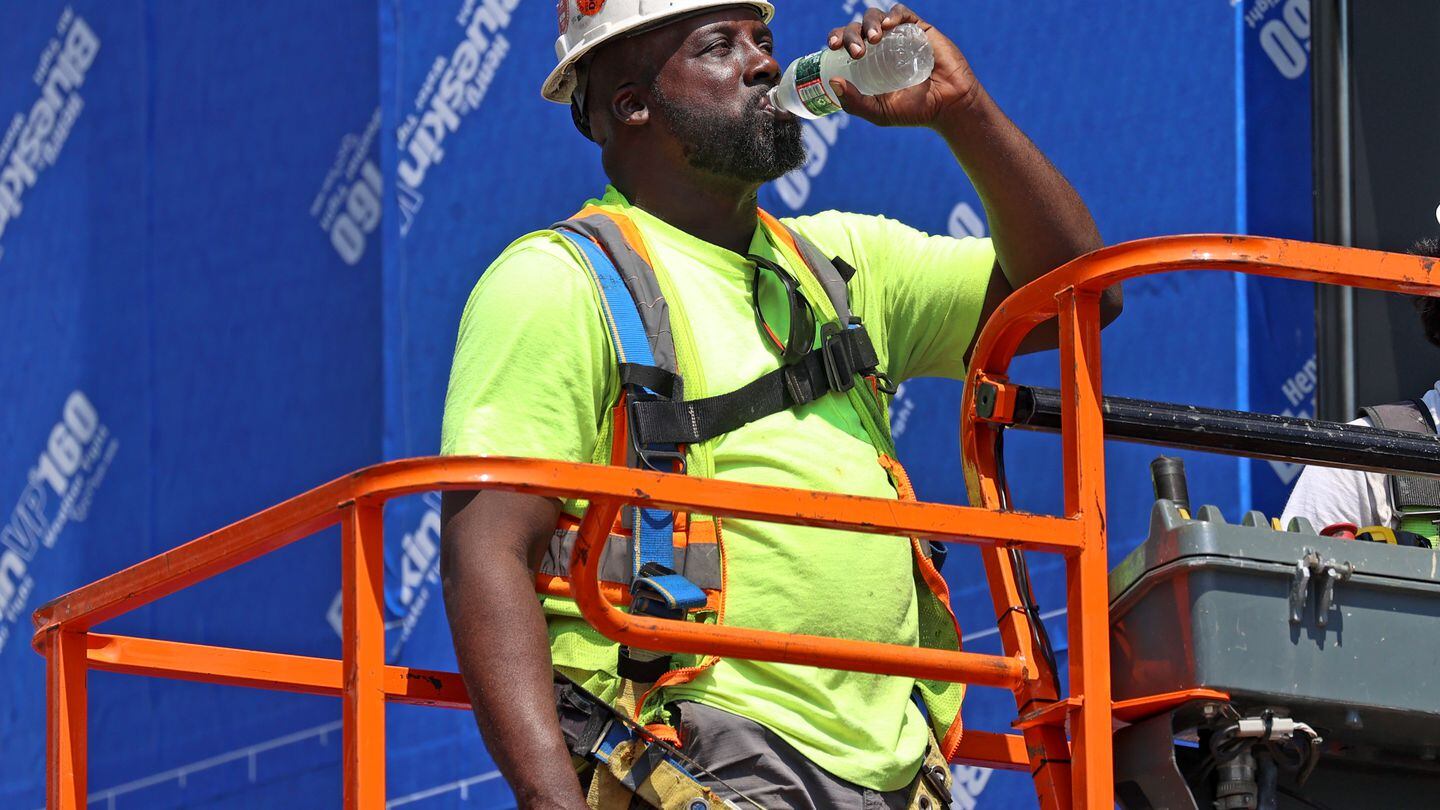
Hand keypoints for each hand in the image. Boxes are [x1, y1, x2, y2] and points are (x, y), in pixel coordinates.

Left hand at [826, 4, 980, 128]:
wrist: (949, 105)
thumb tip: (833, 82)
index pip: (844, 44)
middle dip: (851, 35)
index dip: (836, 38)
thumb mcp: (878, 112)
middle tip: (857, 53)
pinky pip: (901, 13)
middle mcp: (880, 47)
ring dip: (870, 23)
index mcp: (866, 63)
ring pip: (875, 17)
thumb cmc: (914, 111)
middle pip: (857, 28)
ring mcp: (899, 36)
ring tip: (874, 39)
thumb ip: (855, 102)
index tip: (832, 47)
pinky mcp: (919, 29)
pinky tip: (888, 26)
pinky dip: (893, 15)